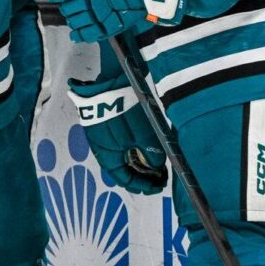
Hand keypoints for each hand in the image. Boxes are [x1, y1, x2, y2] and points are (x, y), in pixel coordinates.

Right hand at [68, 77, 167, 194]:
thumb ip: (151, 155)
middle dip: (143, 175)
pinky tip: (147, 145)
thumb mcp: (144, 135)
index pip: (125, 180)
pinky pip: (121, 144)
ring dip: (140, 161)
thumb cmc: (126, 111)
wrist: (112, 80)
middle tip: (161, 175)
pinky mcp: (107, 123)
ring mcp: (103, 136)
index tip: (160, 184)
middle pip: (124, 170)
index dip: (143, 185)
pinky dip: (135, 149)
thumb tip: (157, 166)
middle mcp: (102, 150)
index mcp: (107, 157)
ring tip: (157, 161)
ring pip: (124, 157)